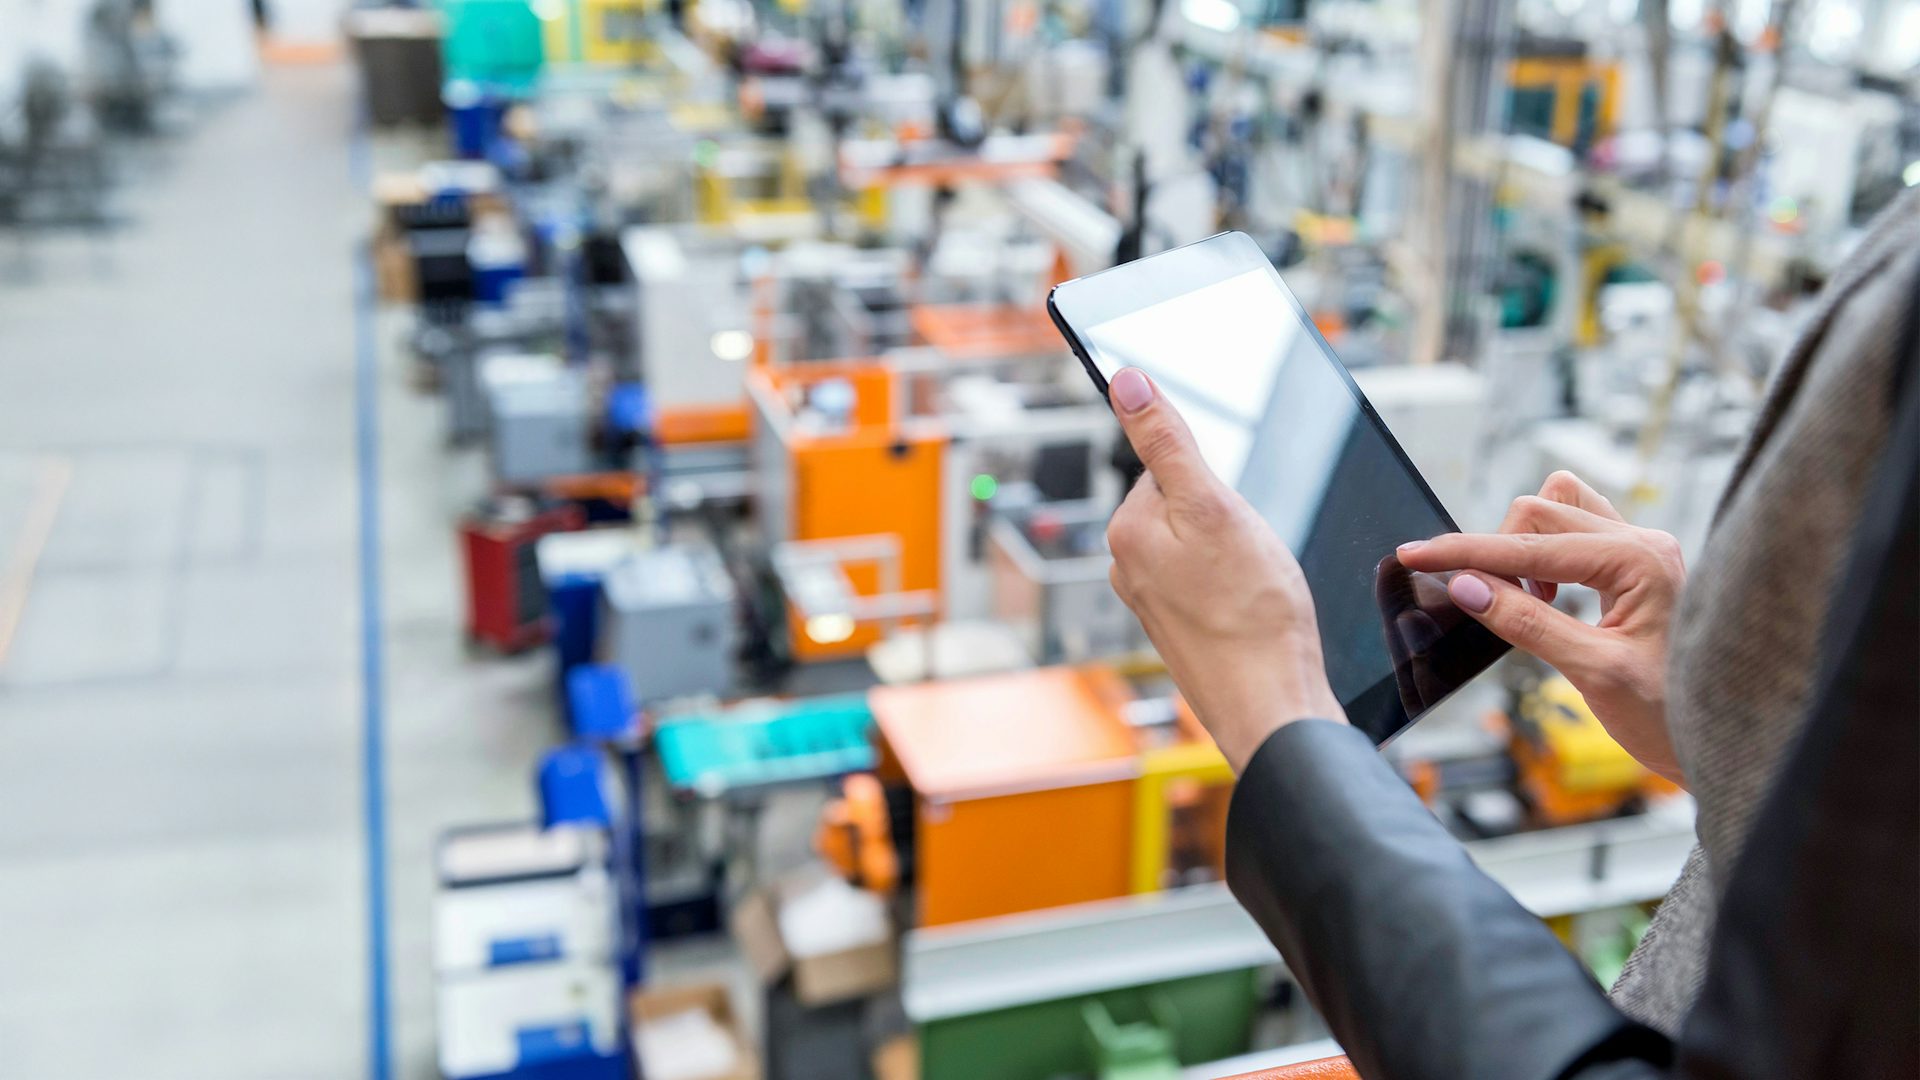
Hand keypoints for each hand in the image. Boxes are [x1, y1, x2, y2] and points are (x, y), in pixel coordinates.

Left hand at [1104, 368, 1345, 771]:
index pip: (1171, 466)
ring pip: (1206, 544)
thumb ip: (1167, 441)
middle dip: (1228, 517)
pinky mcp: (1182, 628)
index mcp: (1126, 530)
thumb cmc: (1253, 615)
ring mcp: (1154, 601)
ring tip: (1256, 588)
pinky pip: (1215, 582)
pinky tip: (1256, 610)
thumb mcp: (1213, 507)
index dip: (1217, 483)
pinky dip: (1241, 588)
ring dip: (1238, 554)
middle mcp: (1128, 566)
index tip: (1235, 518)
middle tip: (1252, 557)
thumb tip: (1126, 382)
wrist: (1273, 708)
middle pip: (1188, 504)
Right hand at [1395, 471, 1687, 785]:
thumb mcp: (1592, 673)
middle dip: (1496, 551)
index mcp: (1640, 561)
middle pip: (1539, 512)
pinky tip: (1544, 596)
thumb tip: (1467, 587)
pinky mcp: (1633, 565)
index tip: (1414, 554)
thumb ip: (1526, 623)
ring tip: (1526, 600)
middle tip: (1483, 604)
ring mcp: (1640, 550)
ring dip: (1522, 546)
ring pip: (1556, 510)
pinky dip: (1543, 554)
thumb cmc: (1671, 714)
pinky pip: (1573, 531)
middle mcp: (1643, 542)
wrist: (1722, 740)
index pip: (1531, 547)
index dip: (1466, 552)